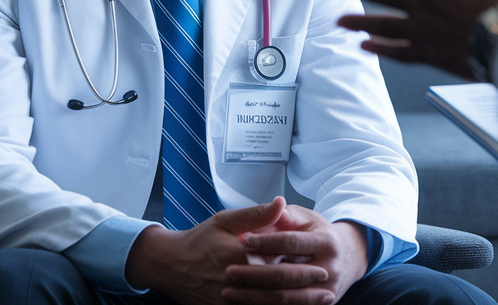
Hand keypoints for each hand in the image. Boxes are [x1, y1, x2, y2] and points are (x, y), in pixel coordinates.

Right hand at [126, 198, 326, 304]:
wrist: (170, 266)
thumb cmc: (200, 240)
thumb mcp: (226, 220)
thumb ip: (257, 215)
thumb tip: (282, 203)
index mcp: (239, 258)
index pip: (277, 268)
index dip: (302, 271)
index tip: (321, 268)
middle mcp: (236, 282)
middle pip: (278, 293)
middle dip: (306, 292)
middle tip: (327, 287)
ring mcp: (229, 301)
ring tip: (319, 301)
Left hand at [223, 206, 369, 303]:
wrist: (348, 259)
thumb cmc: (320, 235)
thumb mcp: (308, 219)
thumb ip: (287, 215)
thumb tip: (271, 207)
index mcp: (326, 243)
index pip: (290, 242)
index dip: (265, 241)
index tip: (241, 240)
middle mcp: (328, 270)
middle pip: (286, 275)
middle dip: (254, 274)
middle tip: (228, 271)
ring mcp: (325, 293)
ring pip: (285, 299)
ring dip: (254, 297)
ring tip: (228, 291)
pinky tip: (245, 303)